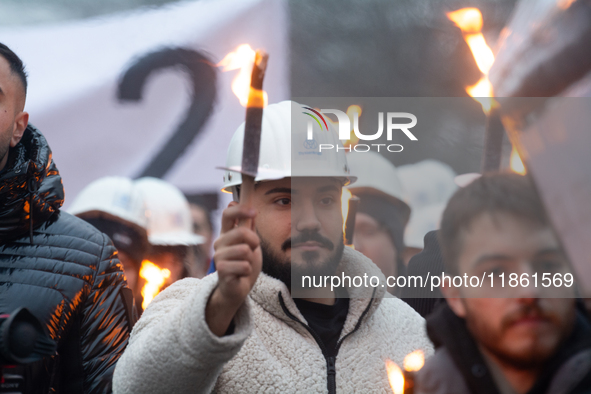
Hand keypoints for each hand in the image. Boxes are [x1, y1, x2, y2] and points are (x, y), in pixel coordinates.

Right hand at [206, 204, 261, 335]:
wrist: (238, 289)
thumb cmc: (244, 265)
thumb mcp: (250, 244)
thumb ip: (249, 228)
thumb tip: (248, 208)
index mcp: (226, 234)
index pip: (227, 214)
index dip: (240, 209)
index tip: (254, 212)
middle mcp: (220, 242)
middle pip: (241, 231)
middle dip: (254, 241)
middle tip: (252, 250)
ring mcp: (218, 256)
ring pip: (244, 250)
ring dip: (250, 260)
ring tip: (245, 265)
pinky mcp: (221, 270)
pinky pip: (244, 266)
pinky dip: (248, 271)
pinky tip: (241, 274)